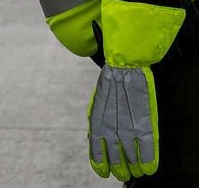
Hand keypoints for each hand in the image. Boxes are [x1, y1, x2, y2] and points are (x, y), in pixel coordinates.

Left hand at [88, 64, 158, 180]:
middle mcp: (111, 130)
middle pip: (116, 160)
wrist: (124, 69)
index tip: (104, 173)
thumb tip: (94, 140)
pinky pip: (148, 151)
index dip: (101, 165)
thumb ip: (96, 124)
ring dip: (134, 168)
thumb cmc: (109, 86)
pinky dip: (148, 162)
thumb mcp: (96, 106)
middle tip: (123, 174)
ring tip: (136, 171)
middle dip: (120, 170)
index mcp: (96, 125)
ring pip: (132, 159)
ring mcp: (129, 129)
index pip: (96, 153)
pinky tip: (148, 168)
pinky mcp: (144, 126)